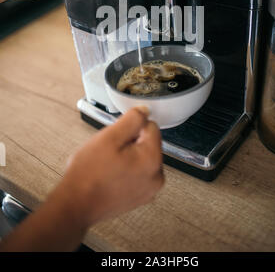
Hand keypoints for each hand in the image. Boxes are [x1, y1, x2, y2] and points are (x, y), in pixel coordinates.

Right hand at [0, 107, 163, 251]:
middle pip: (148, 143)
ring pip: (142, 158)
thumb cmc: (89, 174)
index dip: (132, 127)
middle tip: (110, 151)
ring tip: (109, 164)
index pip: (151, 127)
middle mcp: (157, 176)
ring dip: (128, 156)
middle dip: (130, 142)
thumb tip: (145, 111)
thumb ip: (132, 120)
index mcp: (152, 159)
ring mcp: (150, 190)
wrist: (76, 205)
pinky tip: (111, 175)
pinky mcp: (141, 197)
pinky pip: (138, 173)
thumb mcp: (109, 137)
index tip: (117, 137)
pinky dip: (127, 170)